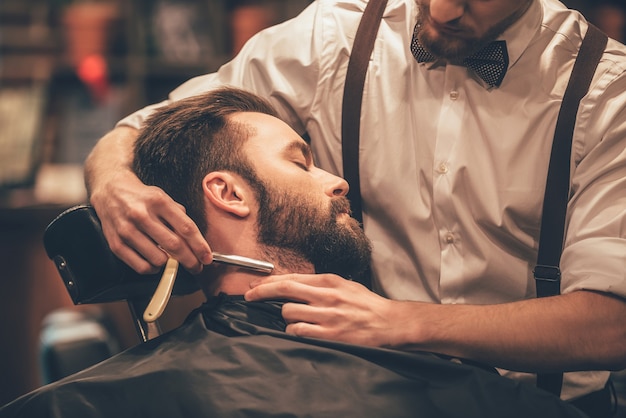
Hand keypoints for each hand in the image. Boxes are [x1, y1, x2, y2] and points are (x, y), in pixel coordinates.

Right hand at [90, 170, 211, 273]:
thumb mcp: (163, 197)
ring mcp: (127, 230)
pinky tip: (156, 263)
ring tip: (172, 260)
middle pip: (174, 245)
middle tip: (197, 267)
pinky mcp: (116, 244)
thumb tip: (195, 240)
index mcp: (158, 202)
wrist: (109, 190)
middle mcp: (142, 215)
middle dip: (190, 261)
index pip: (186, 228)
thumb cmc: (141, 196)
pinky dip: (153, 269)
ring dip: (170, 265)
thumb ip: (179, 216)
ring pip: (158, 259)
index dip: (200, 246)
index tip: (207, 257)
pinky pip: (140, 266)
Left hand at [245, 273, 399, 346]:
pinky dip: (293, 332)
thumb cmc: (368, 305)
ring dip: (284, 317)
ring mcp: (327, 316)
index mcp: (330, 281)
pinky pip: (298, 331)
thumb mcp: (346, 286)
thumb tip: (296, 286)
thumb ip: (322, 285)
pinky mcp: (329, 335)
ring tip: (293, 320)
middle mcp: (326, 296)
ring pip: (288, 312)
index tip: (255, 286)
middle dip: (262, 292)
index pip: (292, 277)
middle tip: (249, 296)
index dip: (269, 282)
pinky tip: (299, 332)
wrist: (389, 323)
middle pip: (285, 290)